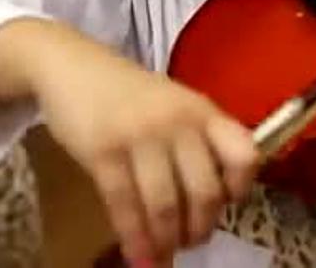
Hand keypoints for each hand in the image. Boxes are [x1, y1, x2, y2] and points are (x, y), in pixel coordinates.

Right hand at [30, 34, 258, 263]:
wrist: (71, 66)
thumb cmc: (127, 93)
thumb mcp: (173, 105)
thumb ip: (196, 140)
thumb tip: (213, 202)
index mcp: (202, 111)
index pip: (243, 154)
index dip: (240, 188)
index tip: (227, 205)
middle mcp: (178, 122)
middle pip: (205, 192)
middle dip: (200, 229)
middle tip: (190, 242)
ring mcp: (140, 135)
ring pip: (165, 205)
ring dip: (166, 241)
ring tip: (163, 255)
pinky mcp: (103, 150)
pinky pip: (124, 205)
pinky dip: (133, 238)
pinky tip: (138, 255)